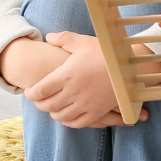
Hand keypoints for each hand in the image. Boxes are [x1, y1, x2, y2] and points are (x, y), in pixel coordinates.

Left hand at [25, 31, 146, 128]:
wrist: (131, 68)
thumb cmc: (106, 53)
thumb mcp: (84, 42)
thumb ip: (64, 39)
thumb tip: (49, 37)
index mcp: (66, 75)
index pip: (40, 90)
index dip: (31, 93)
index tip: (29, 91)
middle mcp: (73, 92)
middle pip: (47, 105)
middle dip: (39, 104)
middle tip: (38, 100)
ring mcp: (85, 105)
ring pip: (60, 116)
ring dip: (52, 112)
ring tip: (51, 106)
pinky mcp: (96, 112)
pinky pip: (76, 123)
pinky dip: (67, 121)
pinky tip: (66, 116)